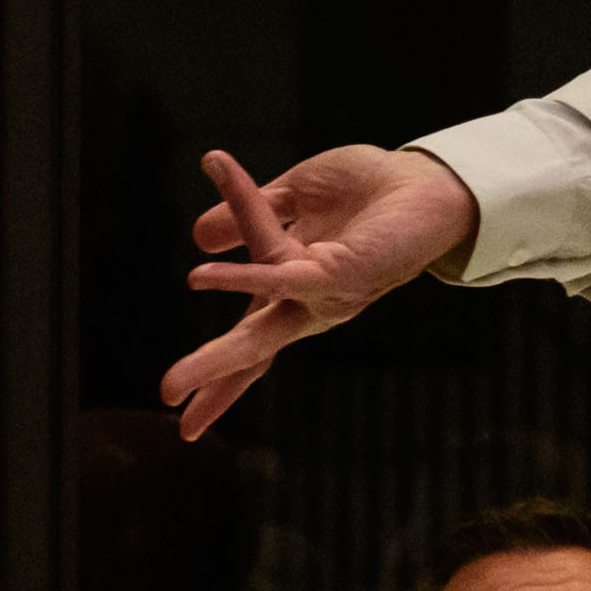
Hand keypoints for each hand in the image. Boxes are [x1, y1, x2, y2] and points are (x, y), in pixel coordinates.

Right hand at [160, 143, 479, 437]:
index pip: (247, 337)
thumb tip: (196, 239)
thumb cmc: (367, 189)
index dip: (216, 377)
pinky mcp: (339, 274)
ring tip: (172, 385)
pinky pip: (280, 278)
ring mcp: (323, 294)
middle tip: (167, 407)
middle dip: (213, 385)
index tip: (179, 415)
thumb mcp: (293, 196)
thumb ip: (246, 215)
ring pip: (260, 332)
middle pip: (252, 350)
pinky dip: (240, 278)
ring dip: (216, 359)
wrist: (423, 175)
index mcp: (293, 289)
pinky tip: (198, 278)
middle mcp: (308, 303)